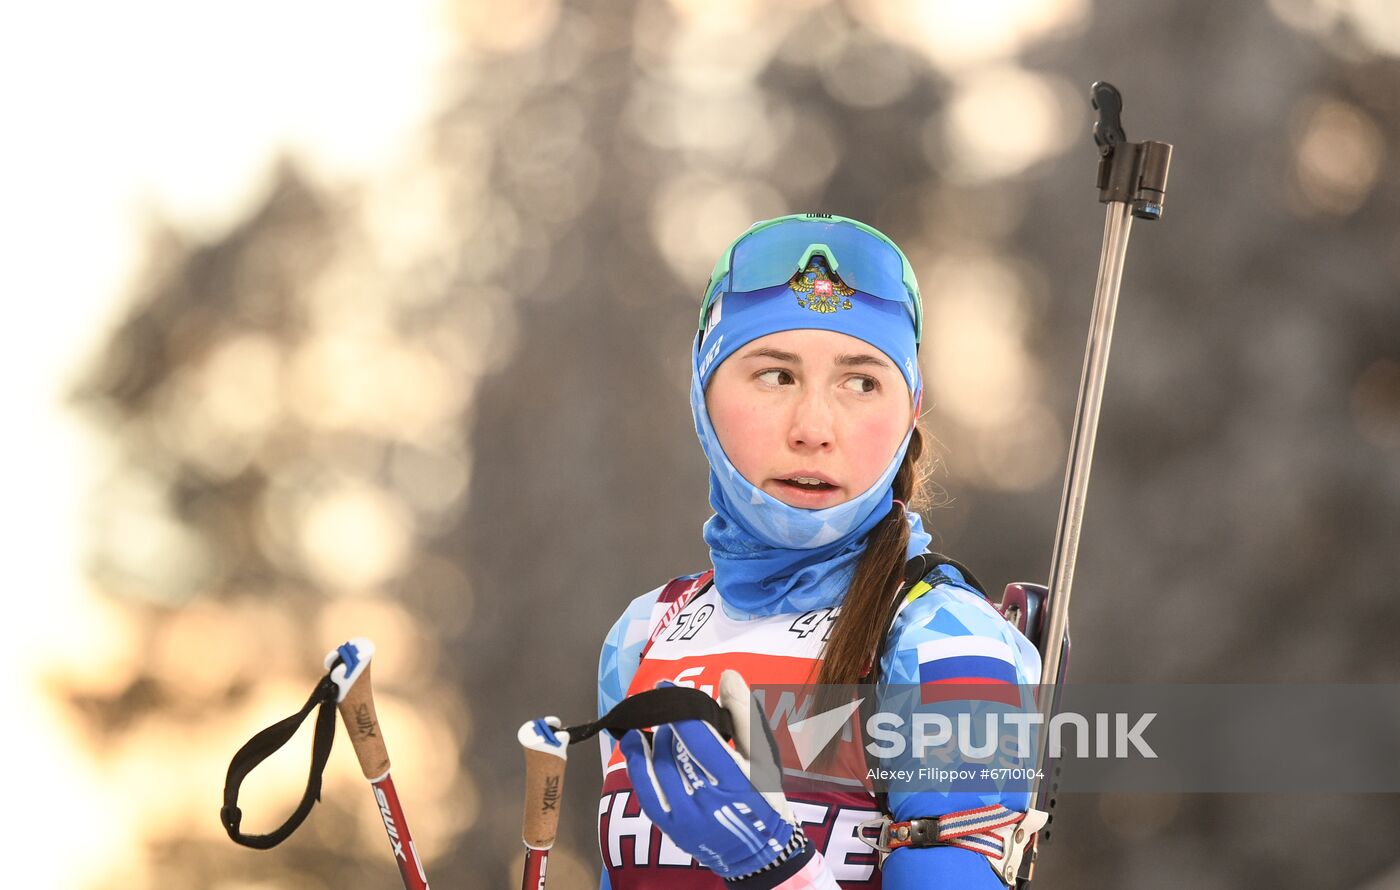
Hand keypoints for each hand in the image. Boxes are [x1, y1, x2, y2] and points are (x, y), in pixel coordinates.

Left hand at [618, 671, 802, 879]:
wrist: (760, 852)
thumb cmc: (764, 797)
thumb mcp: (763, 756)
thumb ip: (743, 715)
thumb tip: (727, 675)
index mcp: (735, 779)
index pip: (696, 734)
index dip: (677, 706)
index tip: (665, 685)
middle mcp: (707, 799)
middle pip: (673, 747)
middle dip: (669, 723)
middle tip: (671, 713)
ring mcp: (686, 817)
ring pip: (657, 765)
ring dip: (655, 740)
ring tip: (661, 729)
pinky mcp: (671, 828)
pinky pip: (646, 790)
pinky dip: (636, 763)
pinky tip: (633, 743)